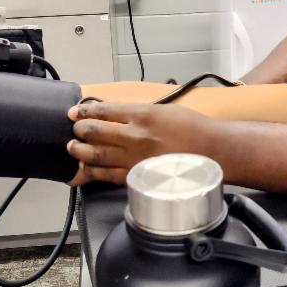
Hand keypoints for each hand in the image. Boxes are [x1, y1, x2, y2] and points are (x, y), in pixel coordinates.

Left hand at [68, 102, 218, 184]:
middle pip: (95, 131)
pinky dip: (90, 172)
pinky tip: (82, 170)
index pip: (104, 110)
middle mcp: (135, 136)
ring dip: (80, 149)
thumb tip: (113, 110)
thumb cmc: (193, 129)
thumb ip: (137, 111)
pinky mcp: (136, 177)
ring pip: (96, 154)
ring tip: (73, 147)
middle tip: (74, 128)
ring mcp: (134, 158)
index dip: (85, 110)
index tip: (76, 111)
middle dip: (80, 128)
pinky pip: (106, 175)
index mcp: (143, 114)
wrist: (213, 152)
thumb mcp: (165, 110)